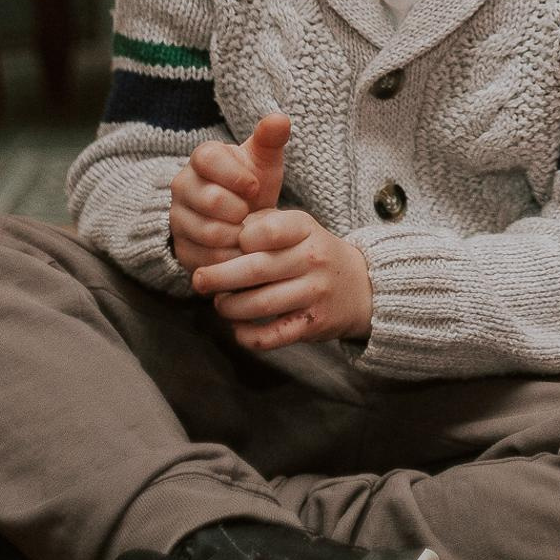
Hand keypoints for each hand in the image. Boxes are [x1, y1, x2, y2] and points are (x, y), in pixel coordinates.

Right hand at [167, 113, 289, 273]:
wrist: (240, 220)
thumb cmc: (252, 184)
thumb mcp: (264, 160)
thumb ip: (270, 138)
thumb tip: (280, 118)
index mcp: (201, 158)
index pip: (207, 159)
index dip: (236, 175)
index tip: (254, 187)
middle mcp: (182, 186)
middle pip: (210, 200)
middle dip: (240, 210)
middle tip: (252, 213)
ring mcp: (178, 218)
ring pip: (208, 232)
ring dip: (237, 236)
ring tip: (249, 232)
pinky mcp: (180, 248)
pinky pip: (205, 259)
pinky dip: (230, 258)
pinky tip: (241, 251)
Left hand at [189, 207, 373, 349]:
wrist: (361, 287)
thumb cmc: (314, 252)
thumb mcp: (297, 227)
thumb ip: (262, 223)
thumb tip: (222, 235)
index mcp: (305, 229)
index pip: (265, 231)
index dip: (239, 239)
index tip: (229, 247)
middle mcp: (312, 259)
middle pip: (255, 270)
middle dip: (218, 277)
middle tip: (198, 280)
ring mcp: (314, 293)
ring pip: (260, 304)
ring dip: (230, 307)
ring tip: (220, 304)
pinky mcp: (312, 324)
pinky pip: (273, 336)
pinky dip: (248, 337)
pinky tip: (238, 330)